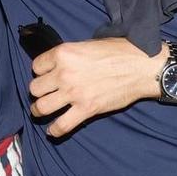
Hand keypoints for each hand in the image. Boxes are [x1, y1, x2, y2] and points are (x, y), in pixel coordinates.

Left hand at [28, 38, 158, 137]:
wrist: (141, 66)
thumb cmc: (119, 52)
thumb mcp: (87, 45)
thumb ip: (70, 56)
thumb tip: (59, 65)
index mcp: (64, 54)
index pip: (36, 66)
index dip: (41, 71)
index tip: (47, 75)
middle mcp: (64, 73)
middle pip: (35, 88)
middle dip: (39, 91)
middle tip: (46, 93)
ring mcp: (74, 93)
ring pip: (41, 107)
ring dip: (39, 110)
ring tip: (41, 111)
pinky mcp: (86, 109)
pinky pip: (61, 125)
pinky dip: (54, 130)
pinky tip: (52, 130)